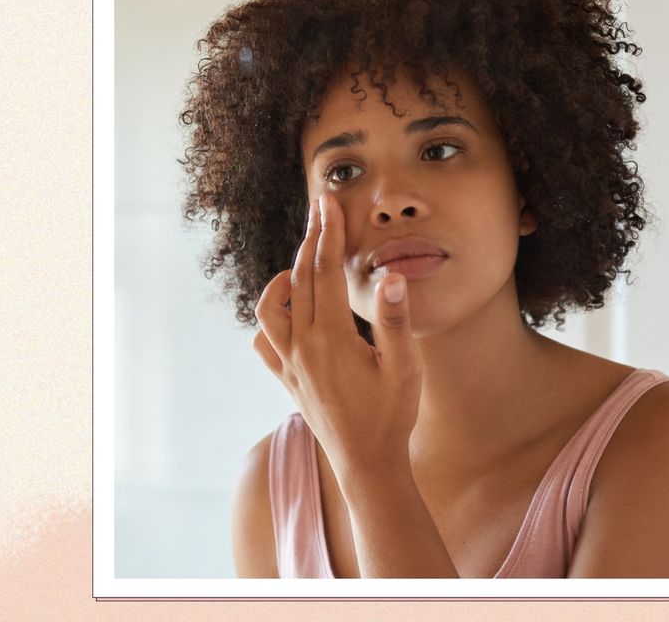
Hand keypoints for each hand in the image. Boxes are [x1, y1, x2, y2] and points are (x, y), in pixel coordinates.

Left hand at [252, 192, 422, 481]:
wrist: (366, 464)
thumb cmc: (391, 416)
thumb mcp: (404, 368)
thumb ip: (396, 321)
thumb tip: (391, 276)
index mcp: (331, 338)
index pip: (325, 271)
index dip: (328, 233)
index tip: (329, 203)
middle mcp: (303, 347)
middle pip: (299, 279)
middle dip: (310, 239)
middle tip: (320, 209)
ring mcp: (290, 364)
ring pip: (271, 308)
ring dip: (284, 279)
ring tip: (304, 264)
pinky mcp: (287, 380)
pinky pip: (264, 342)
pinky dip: (271, 320)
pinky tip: (289, 314)